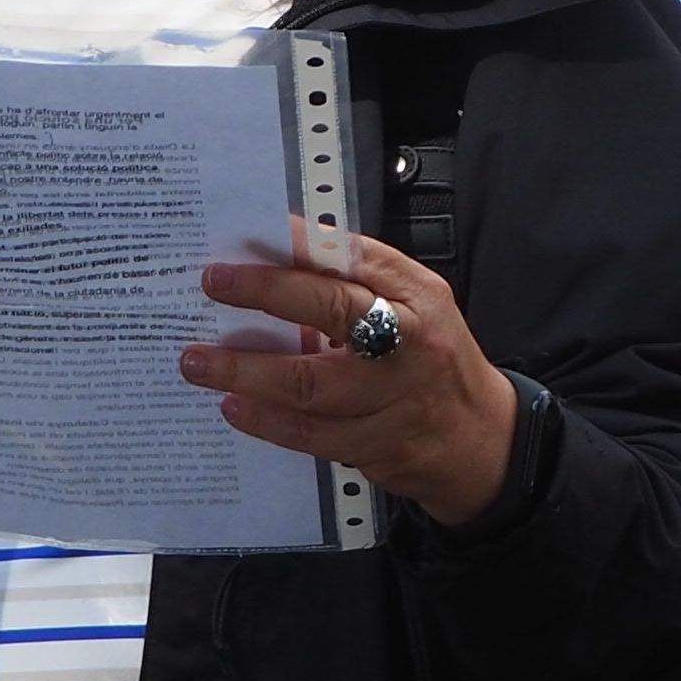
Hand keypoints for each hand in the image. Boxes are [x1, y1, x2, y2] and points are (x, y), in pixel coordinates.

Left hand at [186, 231, 521, 528]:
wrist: (481, 438)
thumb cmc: (432, 360)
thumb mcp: (414, 305)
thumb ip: (358, 282)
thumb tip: (278, 257)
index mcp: (417, 295)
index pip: (354, 257)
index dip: (297, 245)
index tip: (247, 236)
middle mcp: (410, 341)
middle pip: (331, 310)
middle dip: (265, 292)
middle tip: (212, 283)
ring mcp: (395, 397)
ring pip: (310, 383)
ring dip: (246, 371)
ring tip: (199, 362)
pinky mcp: (378, 444)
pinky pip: (311, 434)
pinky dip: (266, 420)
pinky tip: (234, 407)